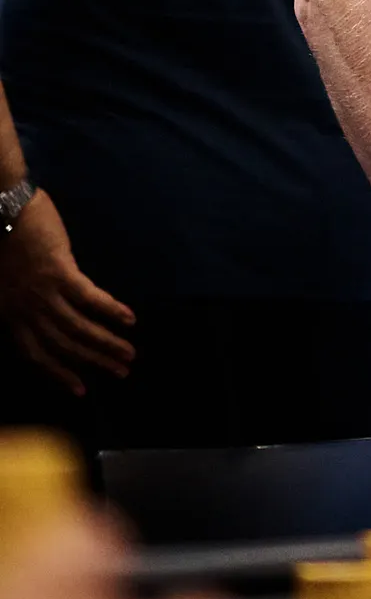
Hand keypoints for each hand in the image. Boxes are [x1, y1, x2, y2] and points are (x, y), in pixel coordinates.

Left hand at [0, 190, 134, 393]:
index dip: (60, 374)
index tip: (82, 390)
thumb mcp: (3, 283)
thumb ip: (20, 304)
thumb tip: (45, 321)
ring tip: (130, 353)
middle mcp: (25, 310)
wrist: (4, 209)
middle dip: (94, 362)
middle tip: (121, 372)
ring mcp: (43, 292)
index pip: (36, 355)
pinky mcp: (61, 271)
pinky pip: (90, 298)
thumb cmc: (4, 240)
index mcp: (10, 315)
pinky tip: (129, 319)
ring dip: (107, 344)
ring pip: (79, 327)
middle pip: (64, 346)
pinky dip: (111, 310)